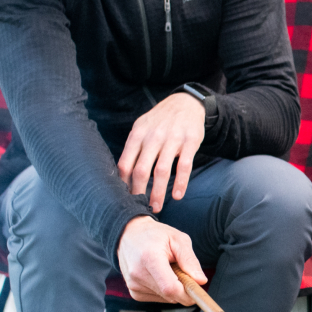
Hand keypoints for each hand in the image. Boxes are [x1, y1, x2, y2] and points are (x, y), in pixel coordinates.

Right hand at [117, 216, 205, 303]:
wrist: (129, 235)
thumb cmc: (156, 235)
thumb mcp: (178, 239)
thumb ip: (190, 260)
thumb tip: (201, 281)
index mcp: (150, 258)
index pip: (170, 288)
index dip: (187, 293)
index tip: (196, 290)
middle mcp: (138, 274)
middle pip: (169, 295)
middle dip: (183, 288)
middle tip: (182, 271)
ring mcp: (133, 285)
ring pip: (165, 298)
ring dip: (173, 288)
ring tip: (166, 269)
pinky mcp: (133, 292)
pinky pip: (157, 298)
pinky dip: (164, 290)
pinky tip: (159, 275)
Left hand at [118, 91, 206, 210]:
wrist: (185, 103)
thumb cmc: (160, 121)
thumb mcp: (142, 129)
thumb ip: (132, 149)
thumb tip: (122, 176)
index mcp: (137, 135)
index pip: (125, 164)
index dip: (123, 184)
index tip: (123, 198)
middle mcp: (153, 137)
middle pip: (141, 170)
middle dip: (138, 192)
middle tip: (138, 208)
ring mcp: (172, 139)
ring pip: (162, 171)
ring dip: (158, 192)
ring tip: (156, 207)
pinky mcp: (190, 142)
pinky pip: (184, 166)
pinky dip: (181, 183)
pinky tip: (178, 195)